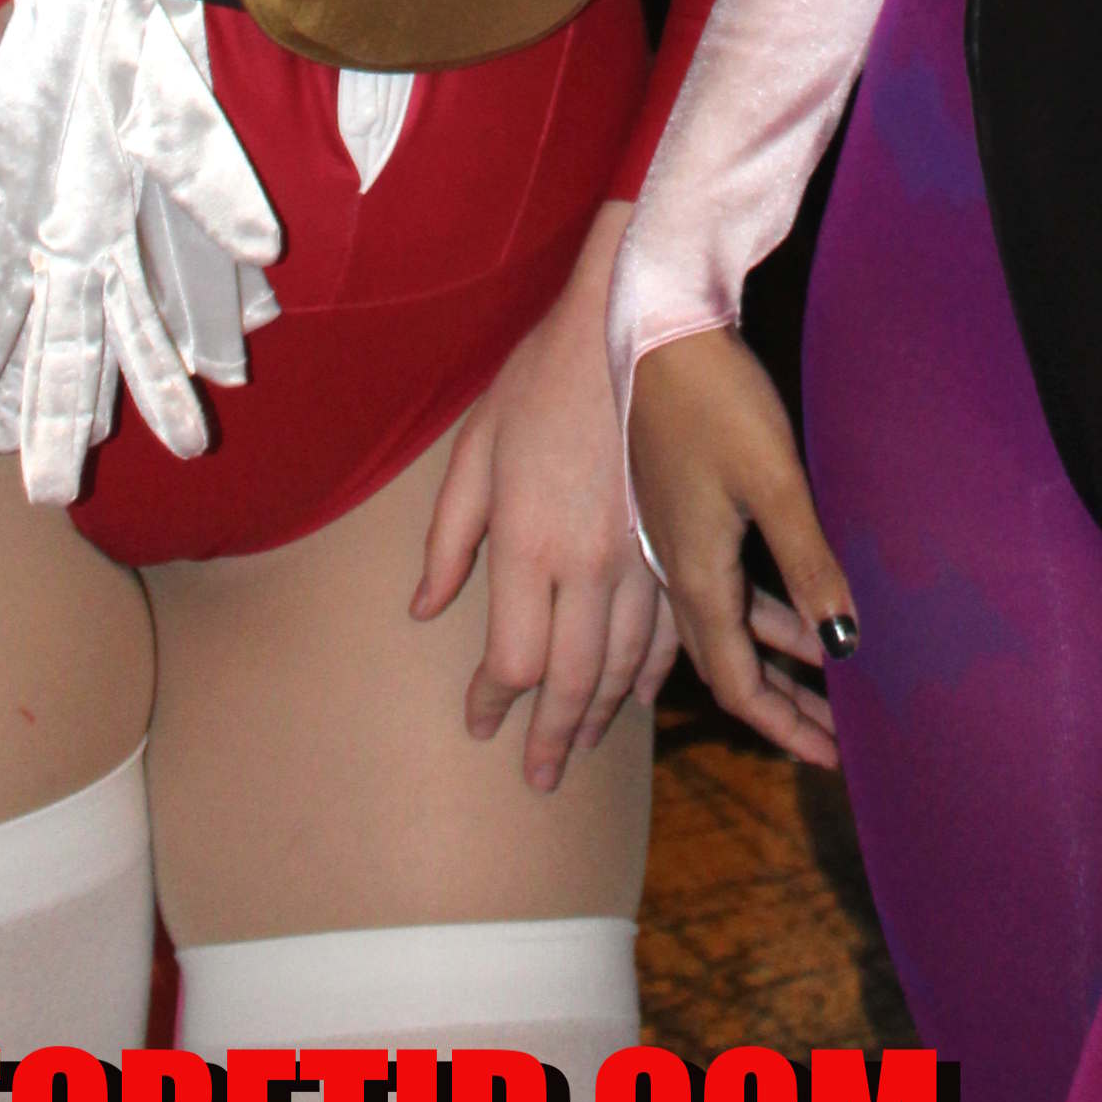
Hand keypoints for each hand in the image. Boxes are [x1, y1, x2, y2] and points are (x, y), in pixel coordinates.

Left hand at [415, 201, 678, 790]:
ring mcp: (639, 556)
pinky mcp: (675, 538)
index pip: (513, 659)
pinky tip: (644, 689)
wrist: (630, 325)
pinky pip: (669, 627)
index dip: (494, 702)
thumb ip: (449, 536)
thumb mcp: (474, 446)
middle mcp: (586, 563)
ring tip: (586, 742)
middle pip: (573, 679)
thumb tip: (426, 607)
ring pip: (627, 662)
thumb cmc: (541, 377)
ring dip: (605, 711)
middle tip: (541, 775)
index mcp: (527, 542)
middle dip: (554, 736)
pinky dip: (655, 669)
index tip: (479, 726)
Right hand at [625, 323, 850, 770]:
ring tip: (828, 682)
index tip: (829, 757)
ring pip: (722, 628)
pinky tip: (788, 614)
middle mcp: (674, 569)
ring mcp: (672, 540)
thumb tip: (846, 642)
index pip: (735, 681)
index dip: (782, 724)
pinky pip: (716, 590)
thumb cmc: (716, 398)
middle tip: (831, 740)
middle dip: (780, 708)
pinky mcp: (677, 510)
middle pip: (727, 666)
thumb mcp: (773, 480)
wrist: (655, 331)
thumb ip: (808, 562)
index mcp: (693, 573)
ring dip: (772, 661)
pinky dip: (756, 616)